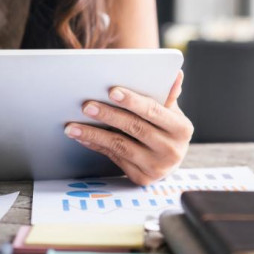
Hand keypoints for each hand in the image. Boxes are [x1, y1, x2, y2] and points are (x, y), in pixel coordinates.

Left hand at [65, 71, 193, 184]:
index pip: (154, 111)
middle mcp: (172, 150)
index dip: (132, 101)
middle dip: (108, 115)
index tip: (112, 91)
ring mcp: (157, 167)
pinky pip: (114, 158)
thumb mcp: (171, 111)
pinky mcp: (142, 178)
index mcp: (181, 129)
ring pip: (120, 146)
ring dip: (94, 134)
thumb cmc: (166, 128)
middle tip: (86, 106)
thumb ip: (168, 95)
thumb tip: (176, 75)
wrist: (169, 159)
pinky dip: (96, 146)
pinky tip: (82, 137)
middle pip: (135, 128)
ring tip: (72, 126)